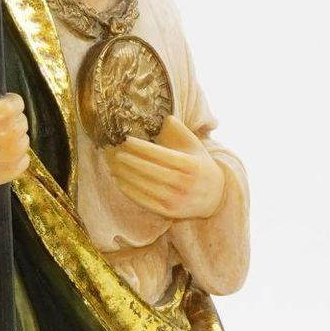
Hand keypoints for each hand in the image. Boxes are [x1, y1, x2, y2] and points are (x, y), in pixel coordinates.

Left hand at [105, 114, 224, 221]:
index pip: (161, 155)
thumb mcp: (195, 146)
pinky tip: (119, 182)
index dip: (143, 147)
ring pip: (146, 186)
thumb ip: (180, 131)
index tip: (127, 140)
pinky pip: (145, 202)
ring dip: (127, 176)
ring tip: (114, 166)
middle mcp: (184, 183)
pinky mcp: (169, 212)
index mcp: (190, 165)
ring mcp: (176, 199)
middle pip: (152, 171)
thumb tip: (165, 117)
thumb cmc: (199, 165)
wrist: (215, 196)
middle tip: (117, 153)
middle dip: (132, 161)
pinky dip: (130, 192)